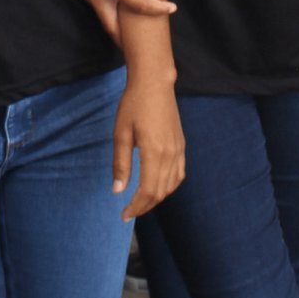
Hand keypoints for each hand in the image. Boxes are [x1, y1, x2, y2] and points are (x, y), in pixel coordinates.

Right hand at [68, 0, 175, 44]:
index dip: (157, 9)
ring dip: (116, 25)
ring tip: (133, 30)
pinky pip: (96, 4)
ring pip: (101, 16)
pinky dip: (108, 11)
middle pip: (110, 25)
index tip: (172, 9)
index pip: (137, 4)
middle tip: (141, 46)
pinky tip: (120, 9)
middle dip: (125, 38)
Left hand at [112, 75, 184, 221]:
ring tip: (141, 203)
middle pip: (160, 192)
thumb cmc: (133, 104)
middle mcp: (170, 154)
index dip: (136, 207)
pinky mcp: (181, 145)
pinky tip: (157, 188)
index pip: (147, 190)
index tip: (123, 214)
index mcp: (154, 152)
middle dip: (144, 206)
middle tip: (129, 213)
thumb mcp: (121, 134)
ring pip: (171, 185)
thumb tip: (117, 191)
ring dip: (156, 198)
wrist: (155, 82)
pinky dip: (168, 186)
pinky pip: (178, 174)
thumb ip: (121, 164)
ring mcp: (178, 150)